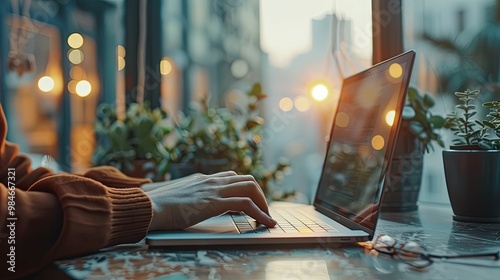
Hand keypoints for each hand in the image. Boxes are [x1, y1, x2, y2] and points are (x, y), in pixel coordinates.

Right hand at [143, 171, 276, 230]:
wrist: (149, 207)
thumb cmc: (158, 206)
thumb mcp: (178, 198)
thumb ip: (189, 198)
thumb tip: (192, 206)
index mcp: (203, 179)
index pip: (232, 177)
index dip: (245, 188)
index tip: (251, 201)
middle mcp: (211, 180)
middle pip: (247, 179)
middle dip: (260, 195)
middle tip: (263, 211)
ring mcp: (213, 189)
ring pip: (251, 188)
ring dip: (263, 203)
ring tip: (267, 218)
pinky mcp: (214, 202)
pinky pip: (246, 204)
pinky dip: (260, 213)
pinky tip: (265, 223)